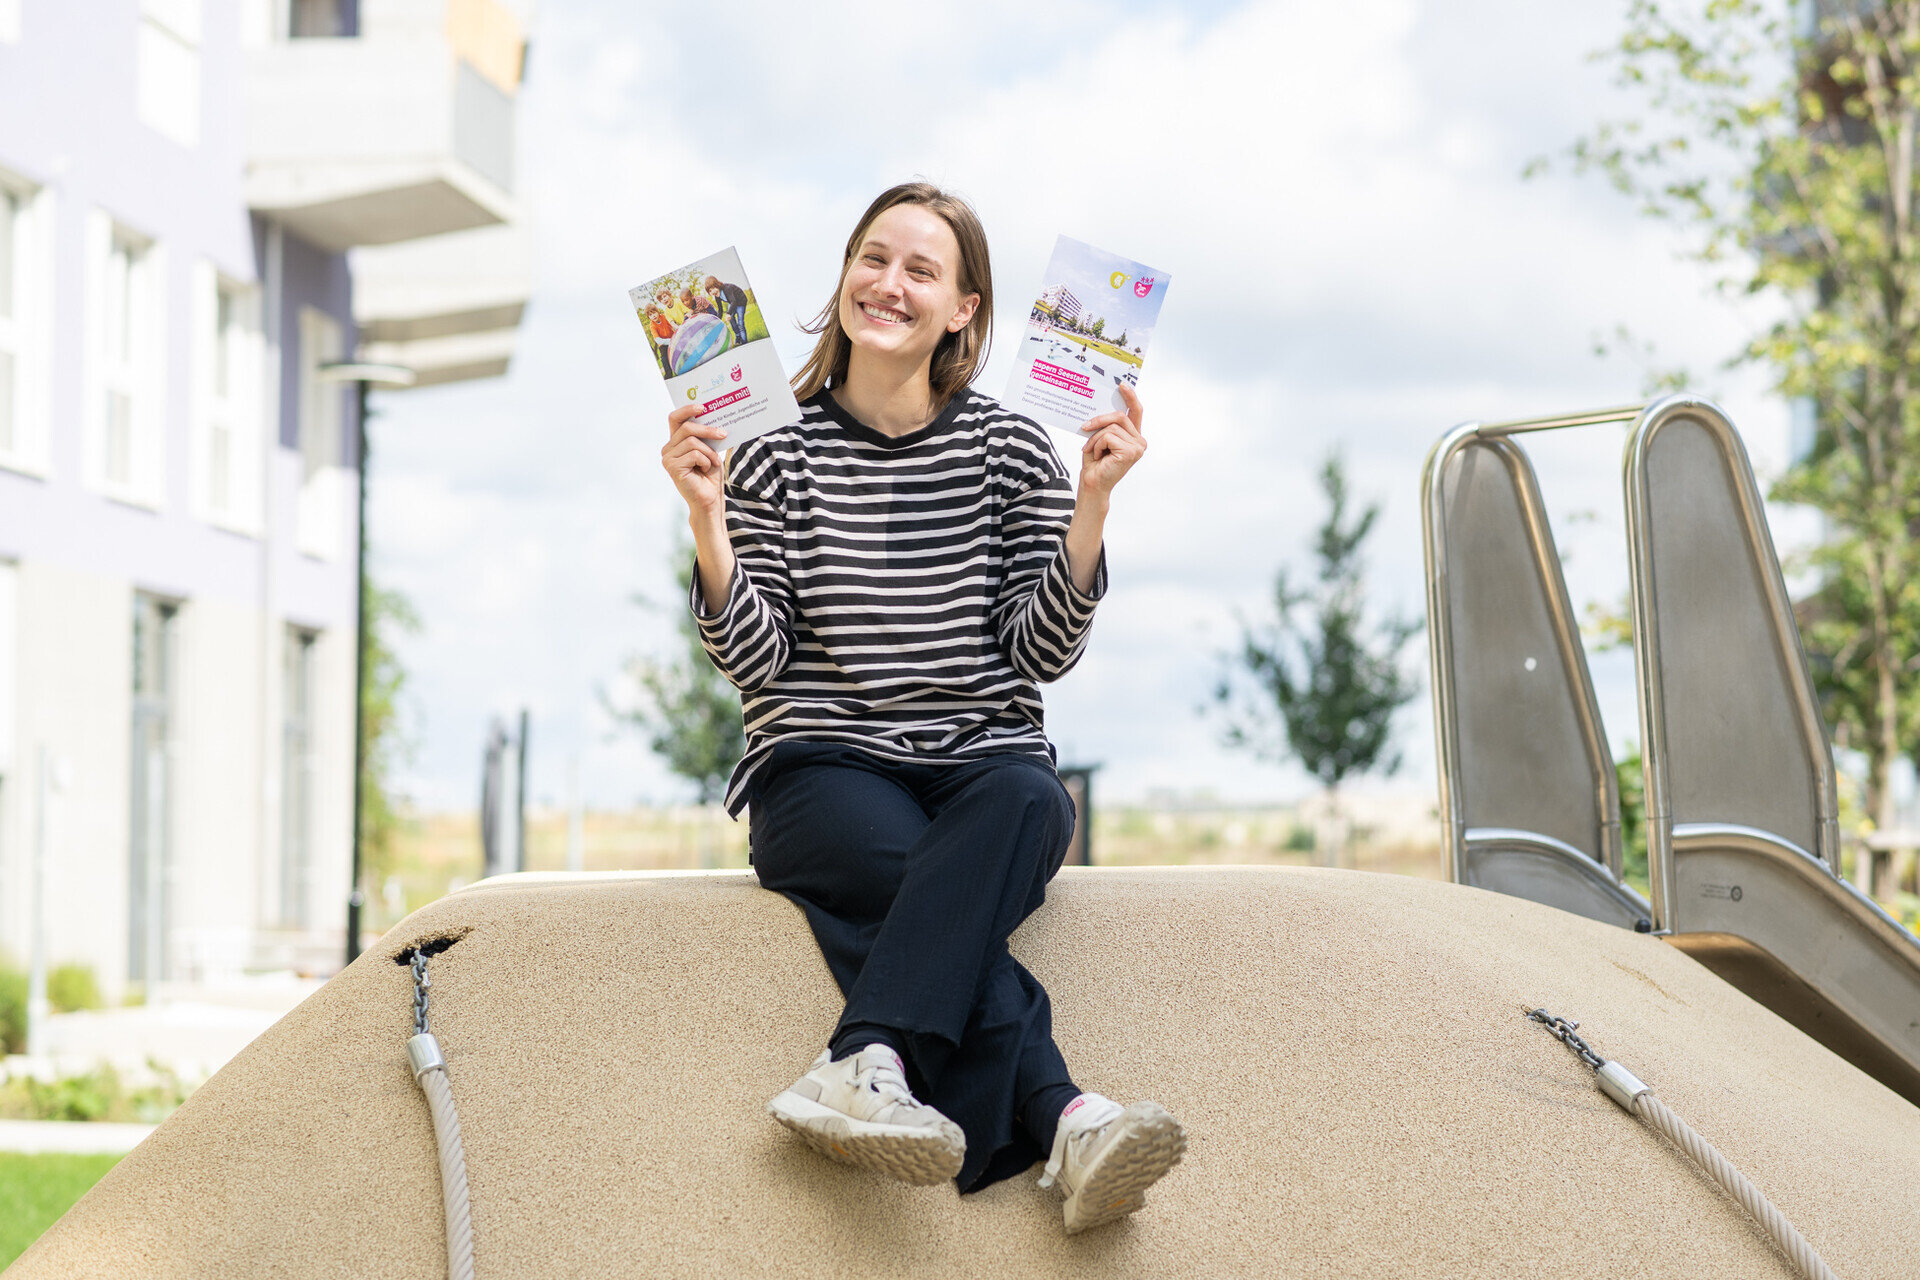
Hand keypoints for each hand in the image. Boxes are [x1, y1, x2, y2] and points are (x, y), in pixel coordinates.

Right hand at [661, 402, 726, 516]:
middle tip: (723, 434)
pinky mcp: (672, 467)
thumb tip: (716, 416)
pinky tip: (706, 470)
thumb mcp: (710, 450)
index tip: (703, 407)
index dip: (687, 410)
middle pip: (686, 428)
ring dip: (709, 452)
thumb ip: (707, 435)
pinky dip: (706, 461)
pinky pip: (694, 454)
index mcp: (676, 442)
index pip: (675, 419)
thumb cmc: (710, 476)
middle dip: (707, 430)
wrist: (710, 499)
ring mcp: (668, 458)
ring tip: (713, 463)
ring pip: (692, 441)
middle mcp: (668, 448)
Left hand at [1076, 383, 1146, 503]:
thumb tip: (1102, 406)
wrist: (1092, 484)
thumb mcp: (1099, 438)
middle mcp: (1140, 441)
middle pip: (1120, 416)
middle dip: (1099, 420)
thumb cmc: (1095, 463)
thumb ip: (1106, 424)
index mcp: (1133, 436)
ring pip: (1111, 427)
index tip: (1121, 384)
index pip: (1136, 411)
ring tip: (1092, 451)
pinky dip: (1097, 445)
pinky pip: (1108, 436)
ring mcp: (1138, 447)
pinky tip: (1098, 457)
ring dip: (1095, 438)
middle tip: (1084, 427)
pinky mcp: (1131, 452)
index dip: (1130, 396)